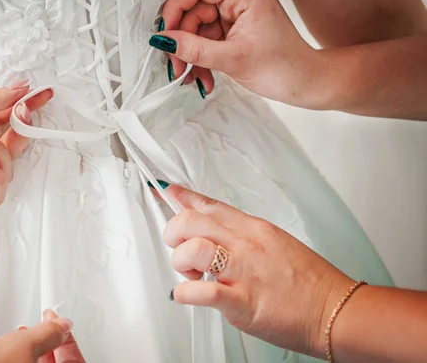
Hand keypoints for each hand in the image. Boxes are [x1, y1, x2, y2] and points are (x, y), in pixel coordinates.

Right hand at [0, 310, 84, 362]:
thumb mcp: (21, 346)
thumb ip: (47, 333)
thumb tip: (62, 324)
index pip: (72, 358)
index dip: (67, 337)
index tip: (60, 321)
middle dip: (48, 342)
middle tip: (43, 324)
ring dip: (31, 350)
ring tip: (22, 334)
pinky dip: (17, 359)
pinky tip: (8, 350)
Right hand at [151, 0, 324, 108]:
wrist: (306, 84)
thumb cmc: (285, 67)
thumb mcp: (233, 59)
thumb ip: (195, 49)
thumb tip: (166, 40)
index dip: (177, 7)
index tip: (166, 31)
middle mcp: (240, 1)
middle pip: (194, 11)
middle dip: (183, 40)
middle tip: (176, 64)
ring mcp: (237, 17)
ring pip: (198, 30)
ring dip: (191, 56)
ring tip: (191, 76)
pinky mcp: (235, 32)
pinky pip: (207, 41)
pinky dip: (201, 60)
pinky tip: (202, 76)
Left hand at [161, 184, 352, 356]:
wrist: (335, 311)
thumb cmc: (310, 282)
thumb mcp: (277, 243)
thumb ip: (244, 236)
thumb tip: (216, 233)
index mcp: (255, 229)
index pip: (211, 204)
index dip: (183, 197)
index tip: (168, 191)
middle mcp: (246, 245)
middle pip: (191, 221)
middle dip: (173, 232)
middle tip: (178, 247)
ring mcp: (243, 272)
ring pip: (191, 249)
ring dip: (180, 262)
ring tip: (190, 274)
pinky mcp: (242, 302)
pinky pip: (201, 291)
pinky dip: (184, 293)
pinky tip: (186, 295)